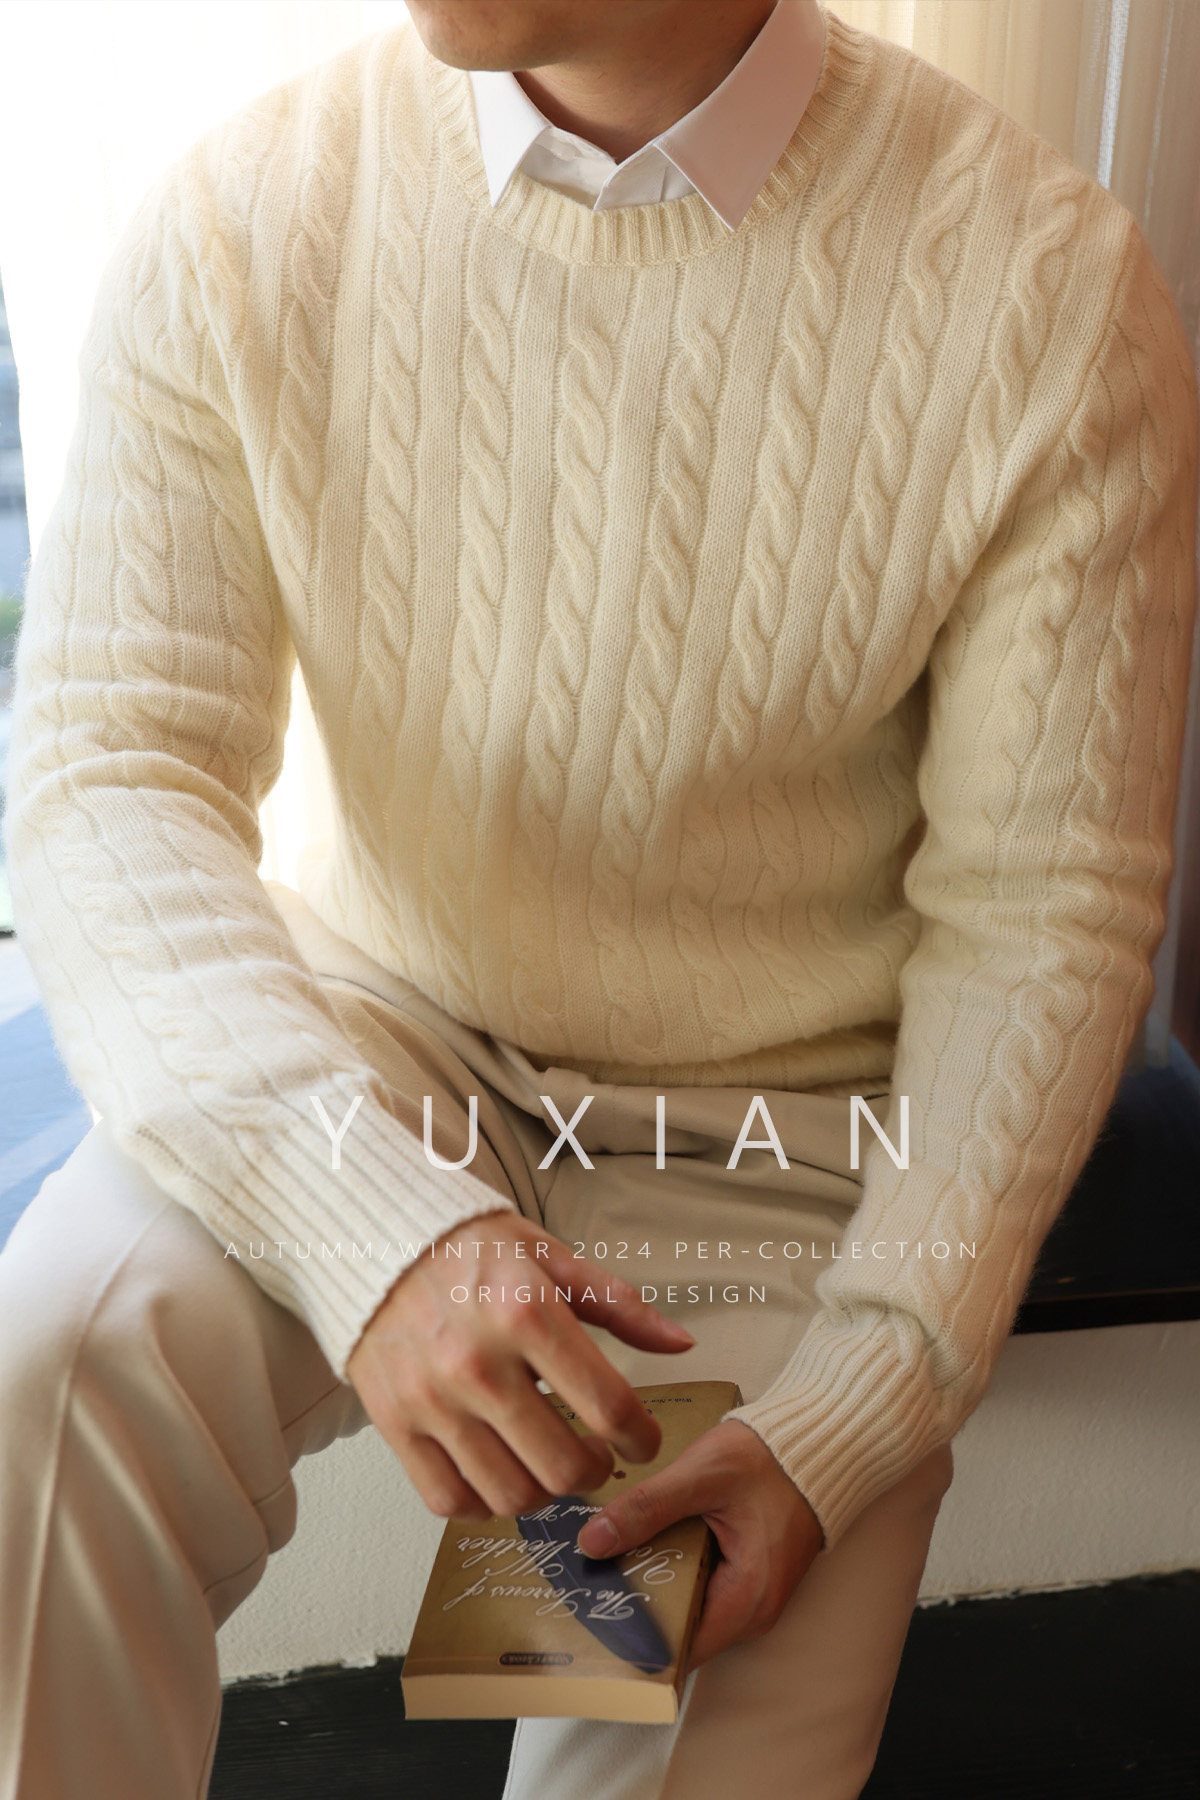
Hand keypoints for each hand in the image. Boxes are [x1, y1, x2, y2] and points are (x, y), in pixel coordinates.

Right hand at [346, 1209, 695, 1522]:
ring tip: (552, 1465)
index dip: (641, 1435)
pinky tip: (501, 1472)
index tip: (642, 1437)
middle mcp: (477, 1362)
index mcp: (525, 1312)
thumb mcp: (550, 1257)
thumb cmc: (468, 1247)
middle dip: (598, 1469)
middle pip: (564, 1465)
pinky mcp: (394, 1423)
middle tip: (600, 1455)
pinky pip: (449, 1499)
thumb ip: (620, 1305)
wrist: (374, 1239)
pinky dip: (484, 1503)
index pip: (608, 1404)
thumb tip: (680, 1343)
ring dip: (546, 1493)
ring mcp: (431, 1399)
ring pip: (511, 1494)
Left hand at [575, 1418, 823, 1670]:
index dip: (635, 1638)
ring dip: (654, 1587)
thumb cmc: (768, 1458)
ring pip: (690, 1609)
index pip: (680, 1650)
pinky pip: (703, 1590)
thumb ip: (647, 1509)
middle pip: (681, 1631)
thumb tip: (592, 1542)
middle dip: (637, 1608)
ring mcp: (753, 1597)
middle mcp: (754, 1612)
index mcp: (746, 1599)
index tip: (595, 1616)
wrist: (816, 1442)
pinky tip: (645, 1545)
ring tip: (609, 1561)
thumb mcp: (702, 1476)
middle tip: (591, 1582)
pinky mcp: (749, 1578)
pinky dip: (675, 1572)